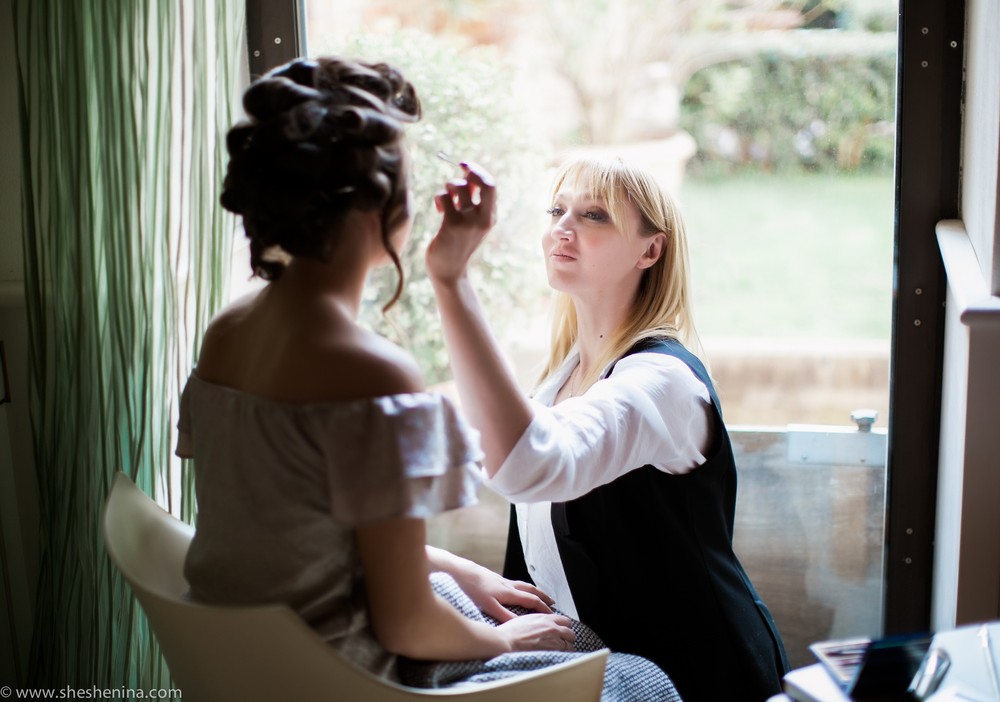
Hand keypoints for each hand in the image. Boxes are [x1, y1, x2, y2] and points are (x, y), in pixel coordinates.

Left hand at [426, 161, 496, 283]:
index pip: (491, 185)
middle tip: (460, 168)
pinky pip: (444, 197)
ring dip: (449, 185)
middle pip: (485, 183)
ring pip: (459, 187)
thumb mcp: (471, 222)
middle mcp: (483, 219)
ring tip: (445, 198)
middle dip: (471, 170)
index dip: (478, 171)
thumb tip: (467, 174)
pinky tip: (439, 209)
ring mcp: (468, 222)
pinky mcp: (452, 225)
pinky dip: (439, 198)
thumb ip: (473, 201)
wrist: (449, 271)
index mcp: (491, 217)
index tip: (465, 166)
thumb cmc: (457, 243)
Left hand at [449, 559, 555, 621]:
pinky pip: (515, 583)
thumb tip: (520, 624)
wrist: (461, 571)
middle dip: (543, 596)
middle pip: (531, 590)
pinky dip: (522, 587)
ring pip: (523, 585)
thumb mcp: (489, 606)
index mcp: (509, 593)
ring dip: (534, 591)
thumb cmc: (473, 588)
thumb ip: (505, 615)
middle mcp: (508, 585)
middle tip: (552, 602)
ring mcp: (502, 581)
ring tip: (539, 594)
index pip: (532, 600)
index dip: (543, 608)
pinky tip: (516, 590)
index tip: (552, 614)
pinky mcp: (495, 578)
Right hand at [497, 612, 576, 652]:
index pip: (565, 620)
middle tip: (562, 641)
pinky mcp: (552, 652)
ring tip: (559, 651)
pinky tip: (557, 656)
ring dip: (566, 647)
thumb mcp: (525, 619)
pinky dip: (563, 655)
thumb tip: (542, 625)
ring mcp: (553, 640)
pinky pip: (565, 653)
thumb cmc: (510, 632)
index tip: (561, 631)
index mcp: (545, 618)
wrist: (506, 642)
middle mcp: (552, 628)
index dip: (564, 626)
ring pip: (570, 644)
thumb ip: (538, 621)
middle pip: (570, 631)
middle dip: (567, 637)